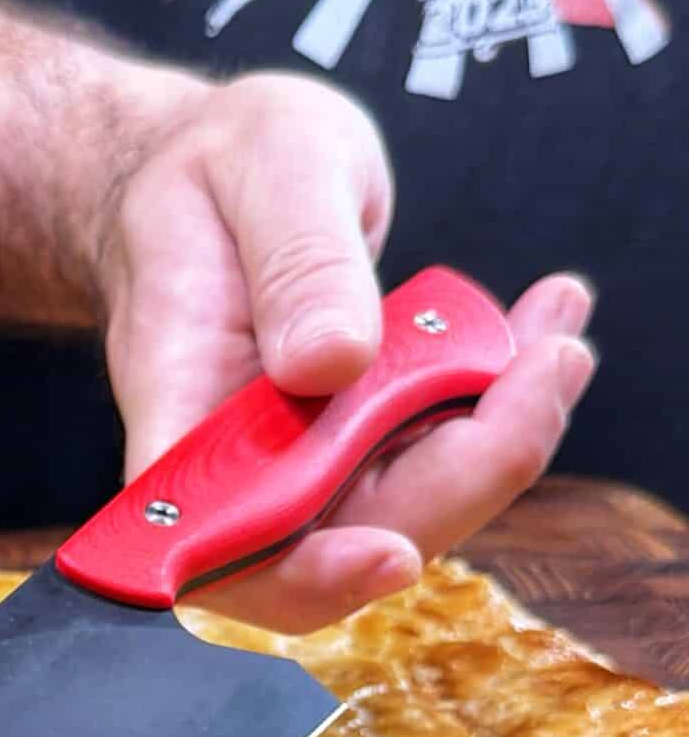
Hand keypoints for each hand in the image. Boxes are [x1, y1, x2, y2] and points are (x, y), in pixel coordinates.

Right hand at [97, 71, 595, 632]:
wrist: (213, 163)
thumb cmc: (217, 161)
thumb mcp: (267, 165)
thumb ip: (297, 261)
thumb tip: (329, 363)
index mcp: (179, 398)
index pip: (214, 538)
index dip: (301, 574)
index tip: (388, 553)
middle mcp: (238, 456)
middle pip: (345, 540)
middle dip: (466, 478)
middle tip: (548, 364)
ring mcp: (300, 459)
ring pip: (411, 509)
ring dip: (505, 438)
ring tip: (557, 333)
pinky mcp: (356, 443)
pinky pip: (438, 458)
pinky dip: (504, 403)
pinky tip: (542, 324)